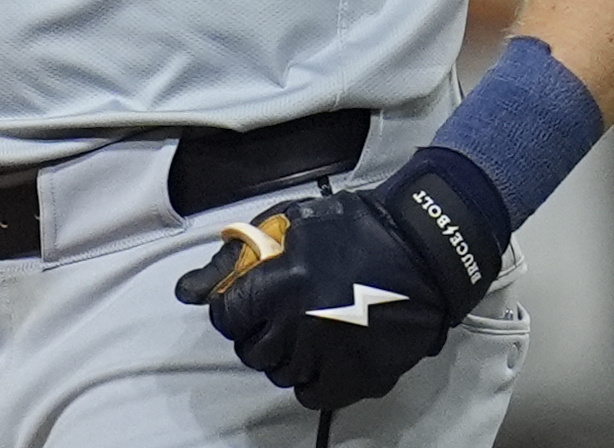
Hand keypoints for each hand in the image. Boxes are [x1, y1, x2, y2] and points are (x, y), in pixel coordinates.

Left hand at [174, 158, 500, 411]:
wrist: (425, 249)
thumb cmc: (359, 227)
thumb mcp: (292, 220)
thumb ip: (237, 253)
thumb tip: (187, 288)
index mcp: (282, 282)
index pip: (225, 316)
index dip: (230, 307)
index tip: (244, 301)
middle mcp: (301, 324)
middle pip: (250, 349)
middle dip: (256, 331)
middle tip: (277, 313)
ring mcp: (330, 355)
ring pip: (279, 372)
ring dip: (283, 353)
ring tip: (304, 329)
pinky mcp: (356, 377)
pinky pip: (310, 393)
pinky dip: (309, 378)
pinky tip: (320, 354)